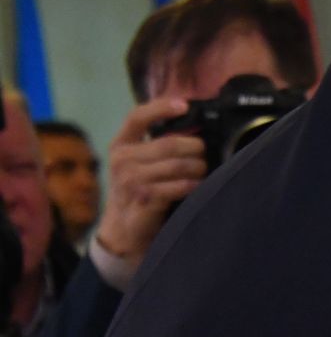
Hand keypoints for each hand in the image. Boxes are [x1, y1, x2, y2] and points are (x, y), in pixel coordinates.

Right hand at [93, 96, 207, 268]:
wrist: (124, 231)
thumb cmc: (141, 192)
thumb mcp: (141, 164)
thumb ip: (158, 146)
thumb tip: (195, 128)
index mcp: (121, 145)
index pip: (137, 117)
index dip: (161, 108)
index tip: (184, 105)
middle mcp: (122, 159)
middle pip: (169, 143)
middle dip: (195, 148)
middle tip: (203, 156)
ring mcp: (131, 180)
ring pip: (178, 165)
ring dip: (198, 169)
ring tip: (201, 174)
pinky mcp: (144, 199)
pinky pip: (178, 186)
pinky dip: (193, 185)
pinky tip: (197, 188)